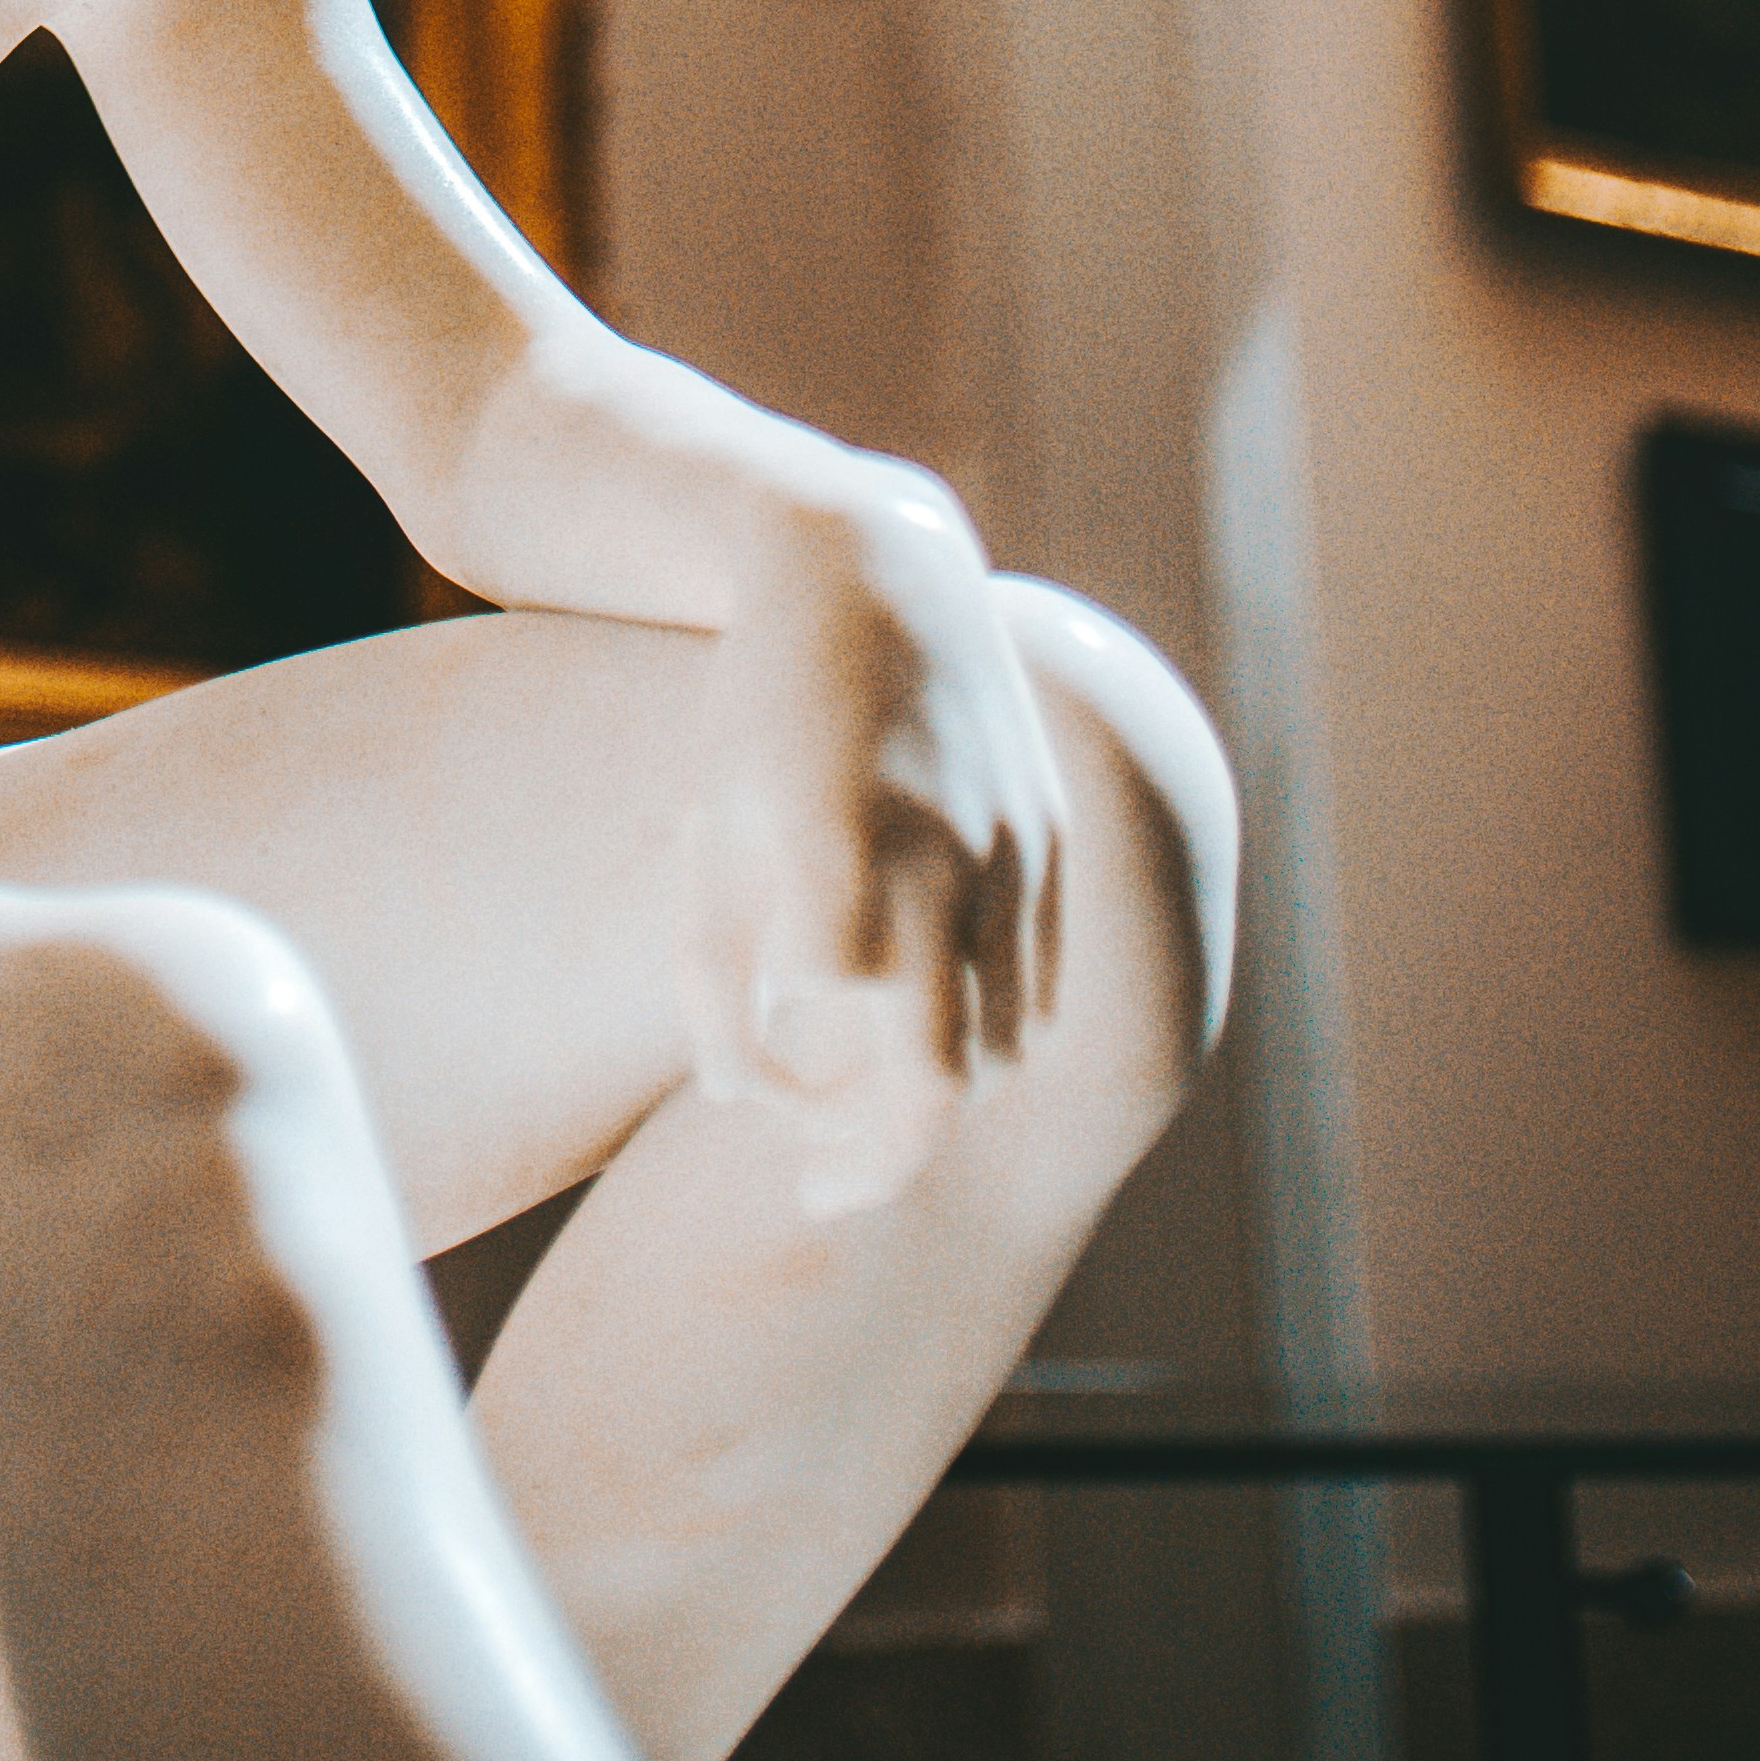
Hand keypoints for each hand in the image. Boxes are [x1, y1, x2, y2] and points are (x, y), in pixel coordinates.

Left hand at [675, 476, 1068, 1218]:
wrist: (868, 572)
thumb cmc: (759, 712)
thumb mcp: (708, 834)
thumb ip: (710, 981)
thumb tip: (739, 1100)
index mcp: (842, 855)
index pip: (840, 1050)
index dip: (800, 1111)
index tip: (766, 1125)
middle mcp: (944, 858)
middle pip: (945, 1081)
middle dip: (885, 1155)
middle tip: (826, 1188)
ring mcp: (1014, 847)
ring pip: (1011, 1045)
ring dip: (945, 1092)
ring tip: (868, 1101)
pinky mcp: (1051, 834)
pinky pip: (1045, 982)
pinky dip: (995, 1029)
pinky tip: (928, 1026)